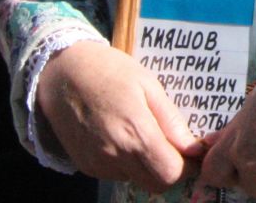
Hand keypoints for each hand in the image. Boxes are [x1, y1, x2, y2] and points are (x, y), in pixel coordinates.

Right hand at [35, 40, 199, 189]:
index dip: (187, 166)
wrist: (62, 74)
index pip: (170, 174)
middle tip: (172, 145)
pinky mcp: (85, 166)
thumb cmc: (110, 72)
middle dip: (169, 170)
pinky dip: (126, 163)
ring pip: (136, 179)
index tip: (191, 151)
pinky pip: (116, 174)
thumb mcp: (148, 85)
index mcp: (135, 133)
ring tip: (142, 133)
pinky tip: (122, 136)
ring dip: (147, 166)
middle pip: (155, 184)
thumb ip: (171, 121)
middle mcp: (115, 156)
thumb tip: (194, 148)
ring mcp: (97, 164)